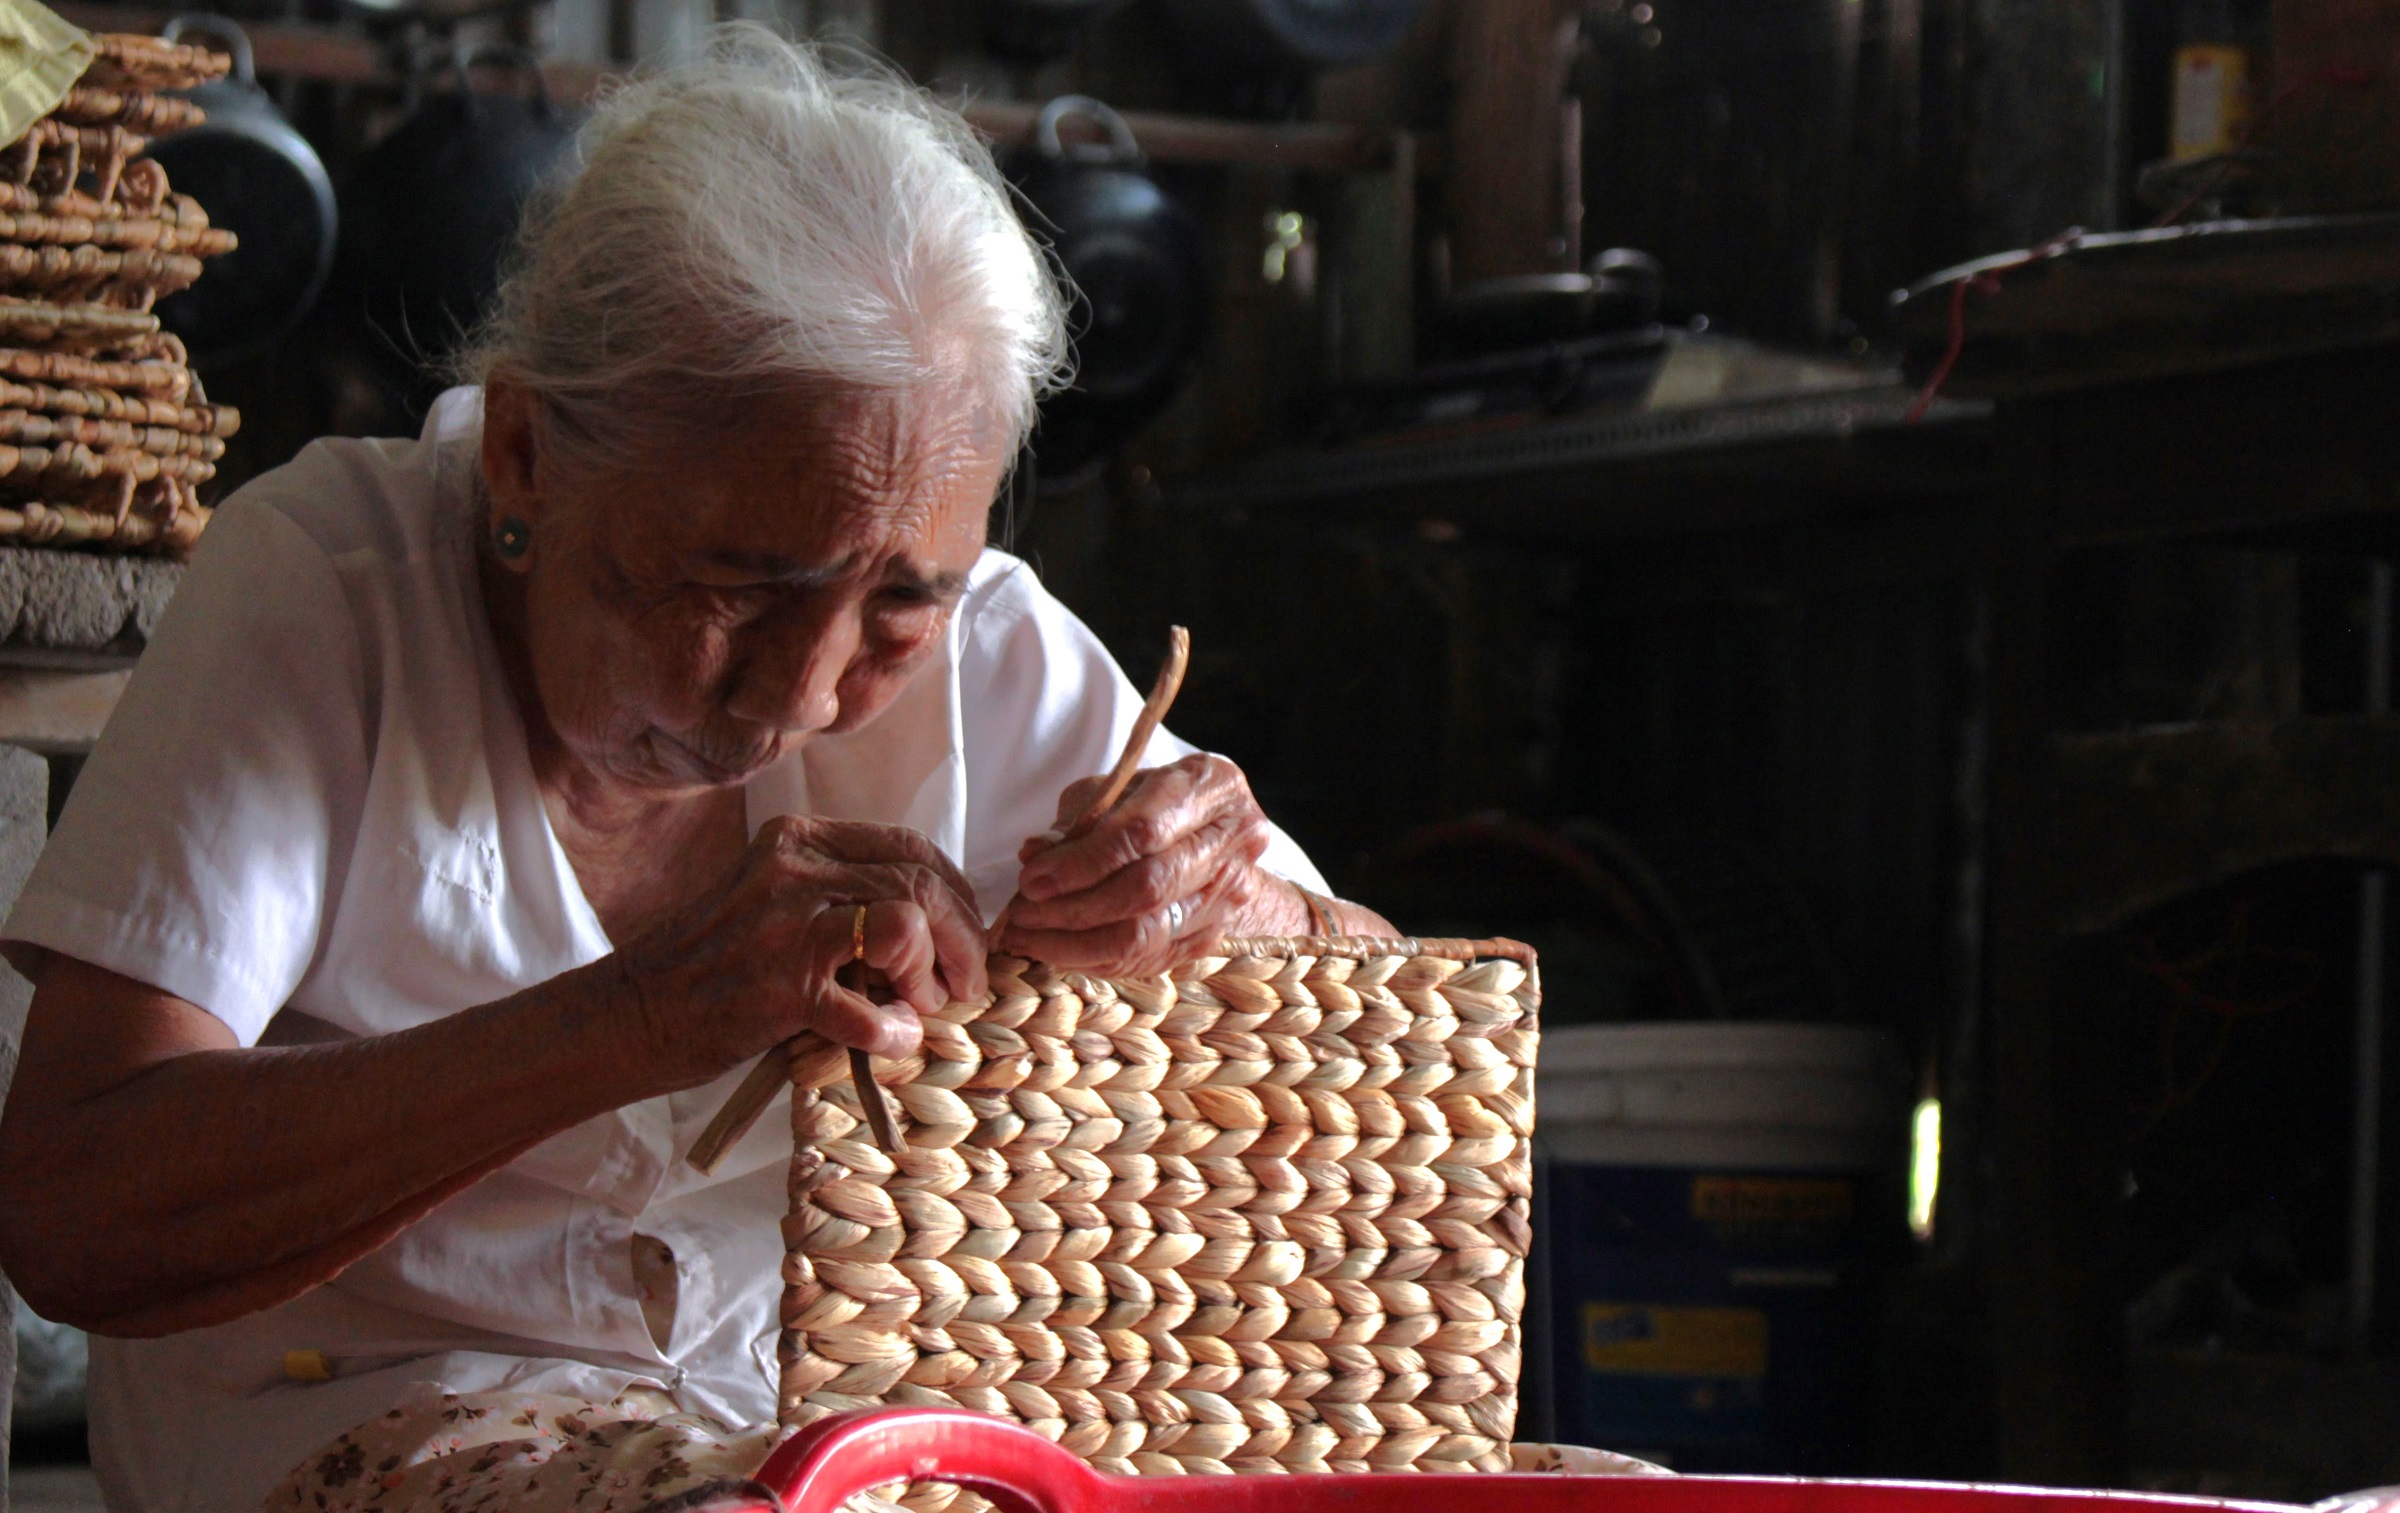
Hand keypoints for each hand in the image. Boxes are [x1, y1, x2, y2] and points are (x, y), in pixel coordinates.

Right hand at [613, 816, 987, 1078]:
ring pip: (906, 924)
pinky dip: (892, 1032)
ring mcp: (784, 925)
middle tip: (965, 985)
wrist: (629, 1014)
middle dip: (962, 939)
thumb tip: (934, 922)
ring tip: (919, 1006)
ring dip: (931, 974)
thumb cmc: (712, 966)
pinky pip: (870, 1008)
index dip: (956, 895)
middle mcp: (794, 869)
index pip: (911, 847)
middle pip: (922, 883)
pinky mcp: (779, 987)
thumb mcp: (775, 900)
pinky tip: (887, 1040)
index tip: (964, 938)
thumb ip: (842, 895)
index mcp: (799, 840)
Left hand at [1002, 753, 1306, 976]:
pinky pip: (1147, 960)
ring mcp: (1229, 895)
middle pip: (1146, 888)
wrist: (1221, 836)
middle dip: (1073, 907)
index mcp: (1212, 786)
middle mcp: (1233, 841)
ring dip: (1075, 943)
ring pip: (1146, 934)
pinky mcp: (1212, 936)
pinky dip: (1095, 960)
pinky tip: (1057, 951)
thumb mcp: (1118, 788)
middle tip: (1022, 913)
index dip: (1081, 861)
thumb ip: (1078, 818)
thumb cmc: (1158, 801)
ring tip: (1028, 938)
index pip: (1141, 832)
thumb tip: (1034, 854)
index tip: (1031, 878)